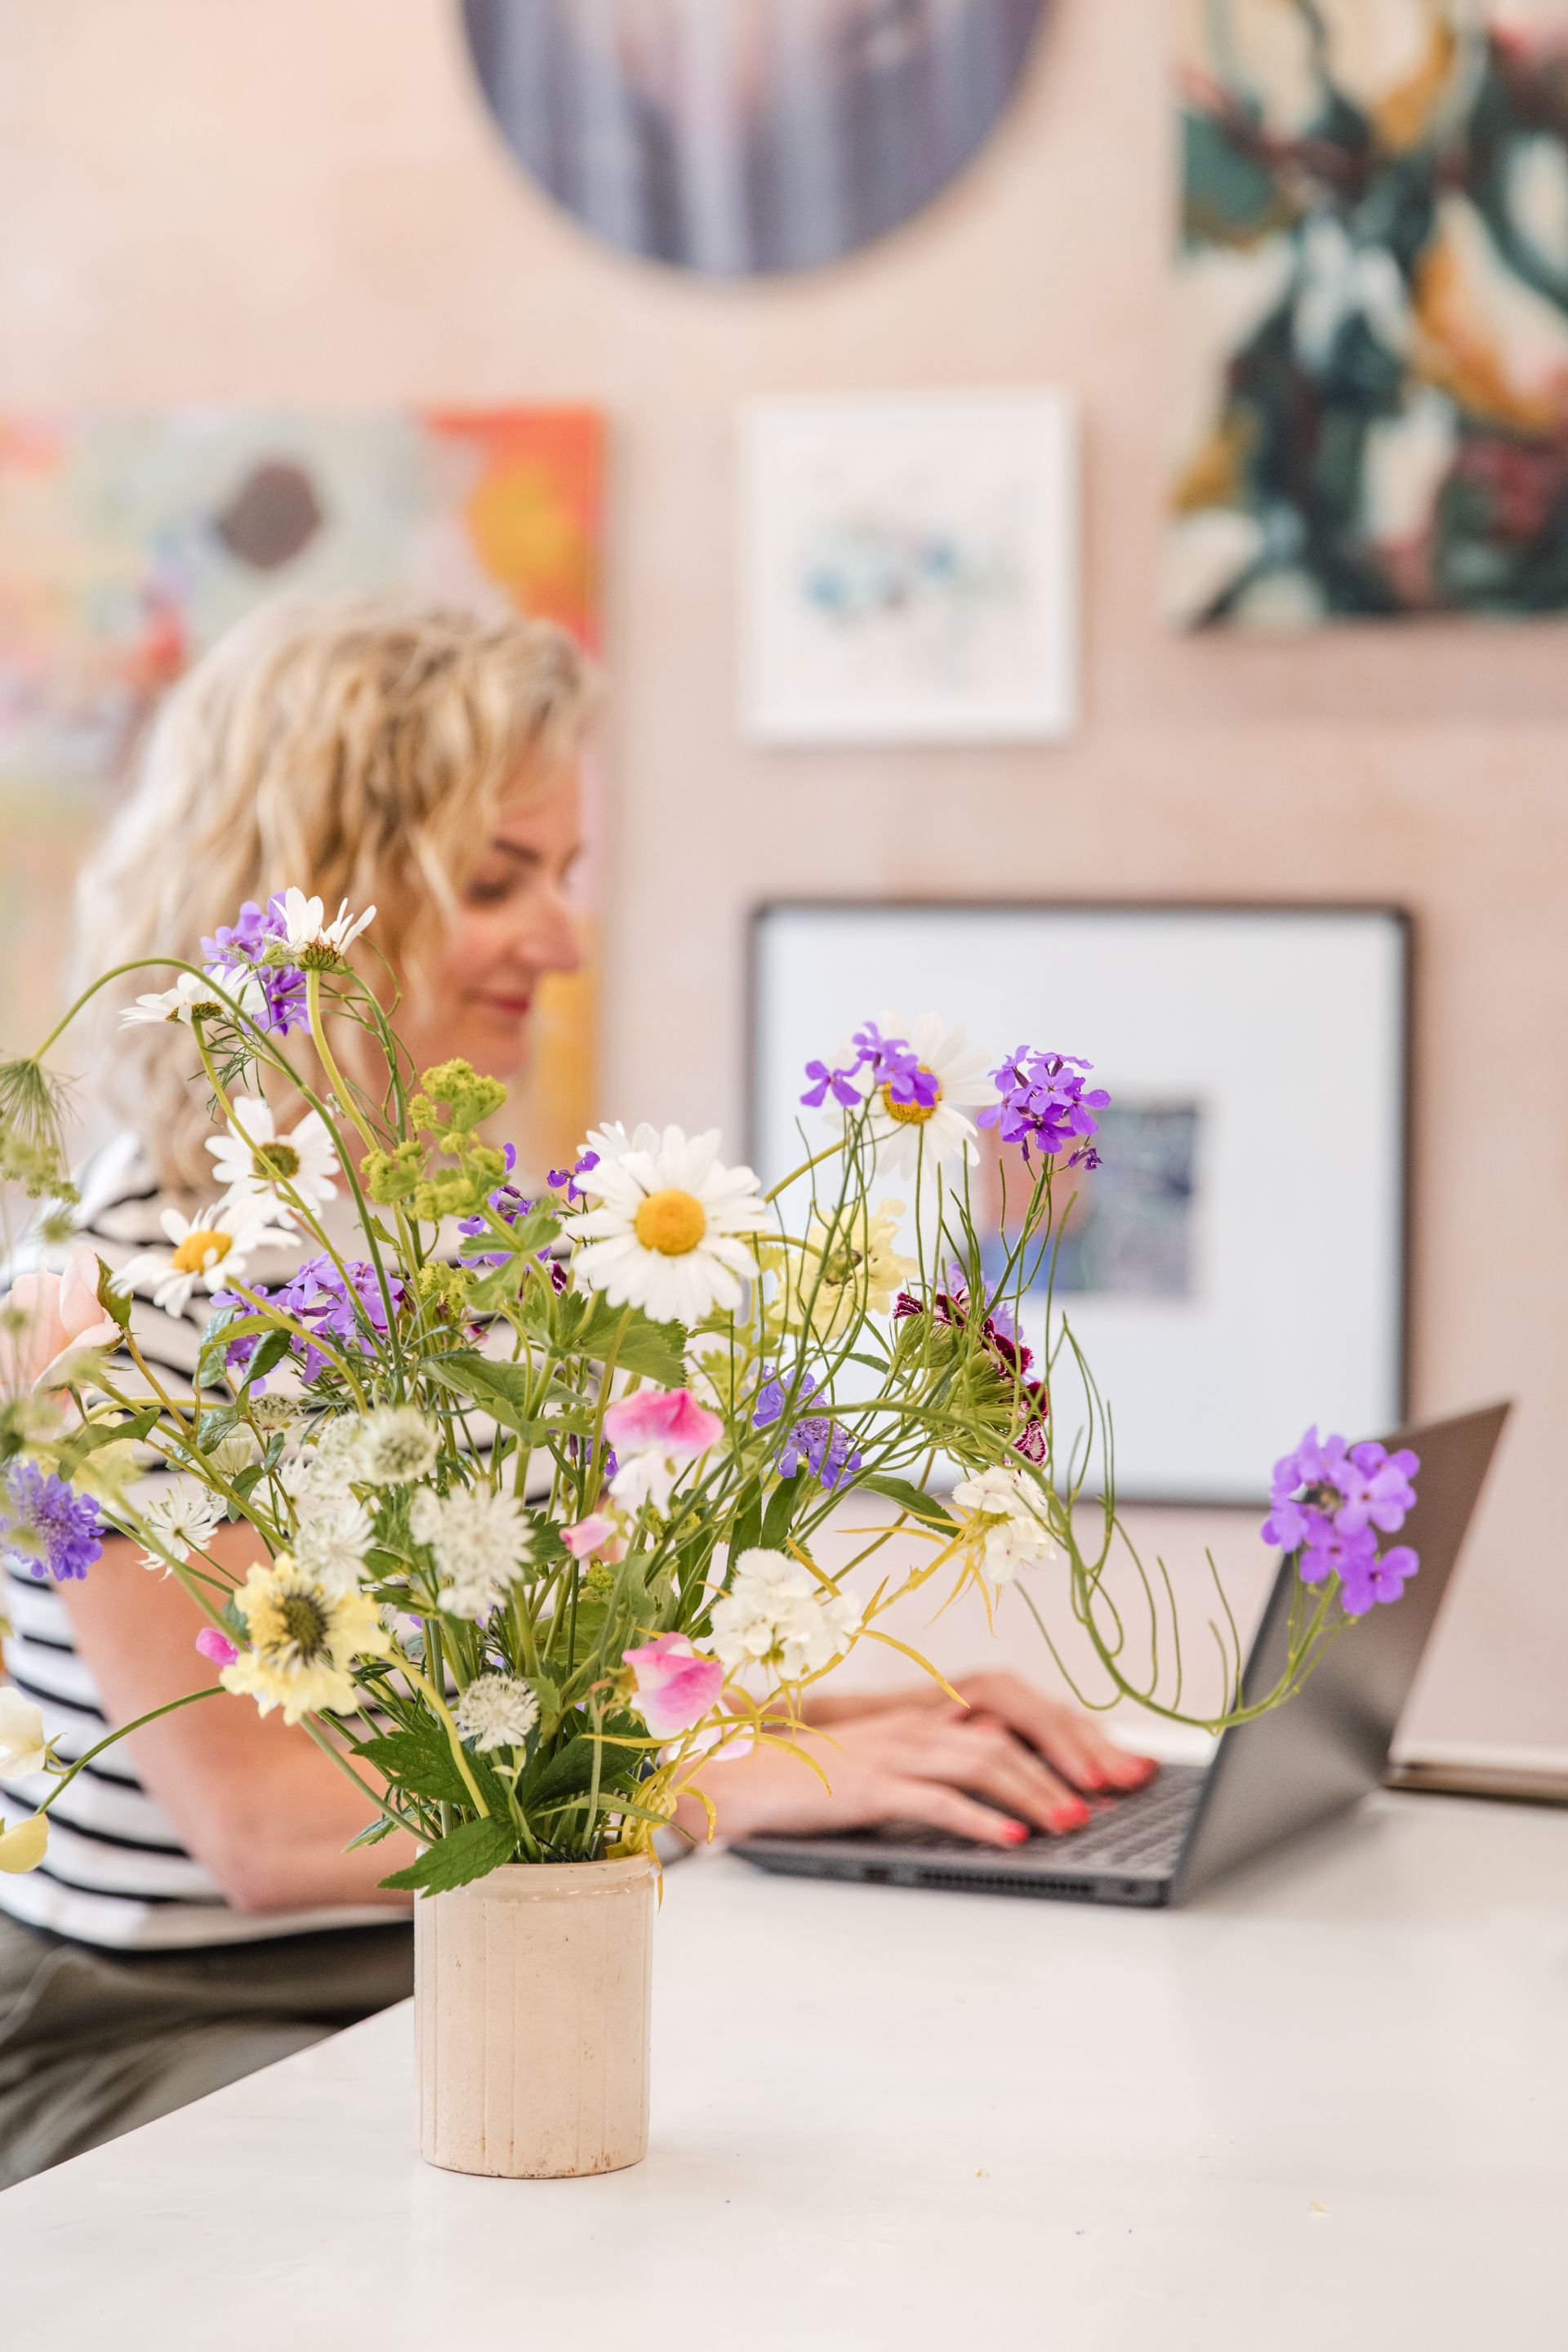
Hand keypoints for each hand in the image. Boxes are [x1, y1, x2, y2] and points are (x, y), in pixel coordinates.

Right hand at [674, 1685, 1157, 1853]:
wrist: (740, 1775)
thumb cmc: (821, 1777)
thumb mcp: (898, 1763)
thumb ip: (953, 1764)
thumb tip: (1020, 1782)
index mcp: (932, 1712)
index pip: (1021, 1709)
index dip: (1077, 1735)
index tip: (1127, 1769)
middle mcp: (920, 1720)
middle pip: (1013, 1726)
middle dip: (1073, 1758)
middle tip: (1119, 1792)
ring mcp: (894, 1749)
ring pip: (983, 1759)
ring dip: (1035, 1791)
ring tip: (1075, 1822)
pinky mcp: (868, 1786)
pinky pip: (935, 1799)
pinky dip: (979, 1820)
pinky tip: (1012, 1842)